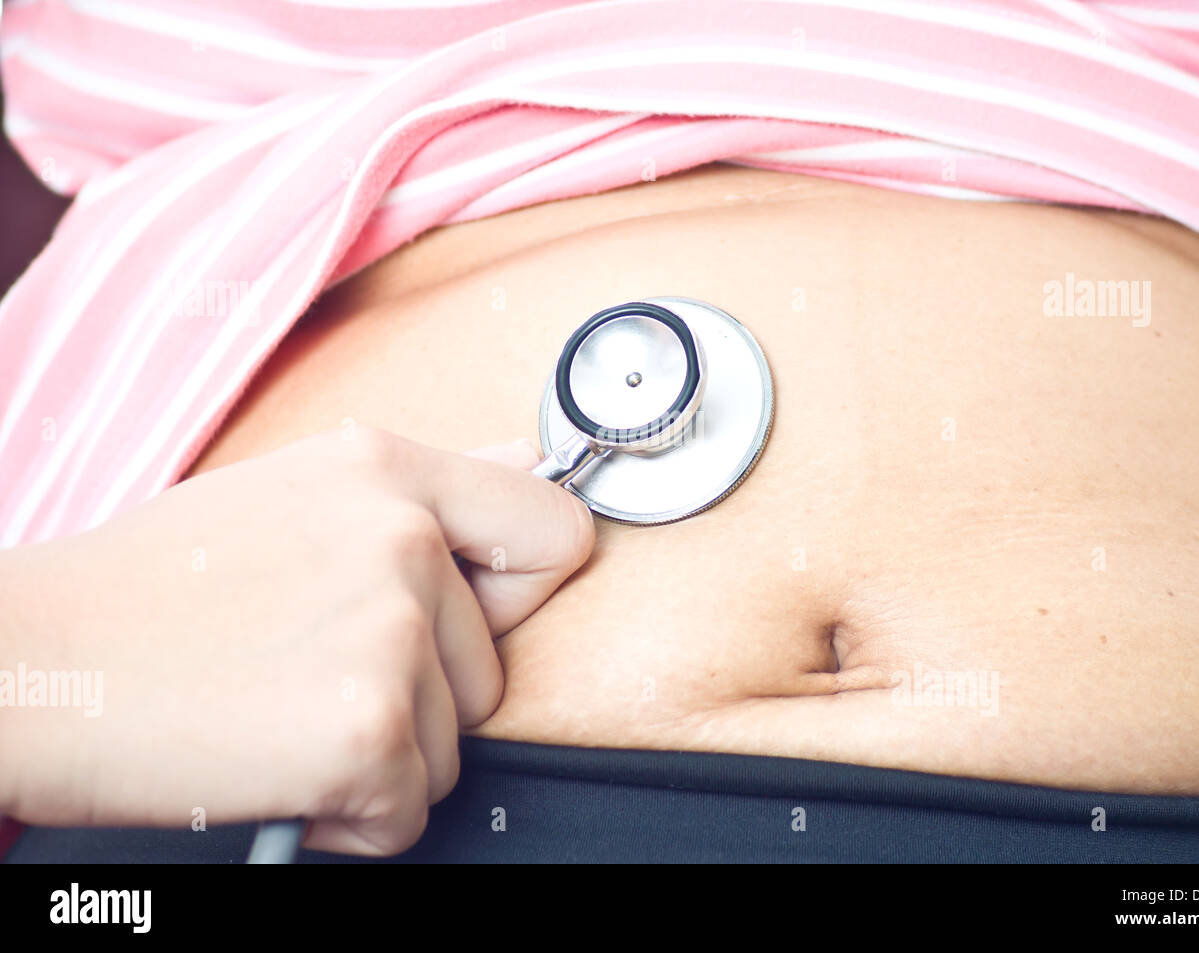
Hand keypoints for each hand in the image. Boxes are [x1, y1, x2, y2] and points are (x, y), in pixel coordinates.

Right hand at [0, 427, 592, 853]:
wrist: (25, 664)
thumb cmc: (147, 593)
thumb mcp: (294, 496)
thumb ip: (419, 495)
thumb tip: (528, 474)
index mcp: (387, 469)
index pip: (554, 529)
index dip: (526, 589)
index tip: (483, 615)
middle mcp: (403, 536)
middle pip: (493, 666)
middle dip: (419, 696)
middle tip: (308, 676)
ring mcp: (391, 629)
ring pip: (455, 743)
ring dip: (379, 754)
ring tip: (279, 715)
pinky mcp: (368, 726)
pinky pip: (412, 809)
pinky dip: (349, 818)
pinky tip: (275, 768)